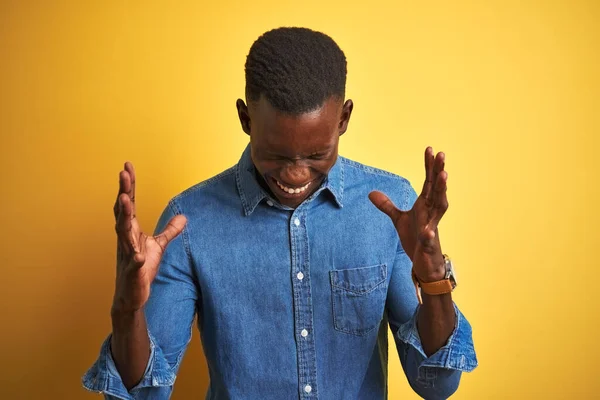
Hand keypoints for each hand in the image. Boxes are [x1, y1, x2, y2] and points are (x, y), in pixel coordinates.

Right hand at [112, 162, 186, 312]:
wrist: (131, 295)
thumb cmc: (141, 269)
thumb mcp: (158, 246)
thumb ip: (170, 230)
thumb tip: (184, 217)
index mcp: (131, 230)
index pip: (129, 203)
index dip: (128, 185)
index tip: (127, 167)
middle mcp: (126, 239)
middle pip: (123, 212)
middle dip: (123, 192)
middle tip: (123, 174)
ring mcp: (127, 254)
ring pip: (123, 232)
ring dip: (123, 216)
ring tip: (124, 199)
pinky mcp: (132, 272)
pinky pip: (133, 263)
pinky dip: (134, 258)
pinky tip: (137, 255)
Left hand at [369, 147, 447, 281]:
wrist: (424, 262)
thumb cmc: (415, 238)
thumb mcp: (399, 219)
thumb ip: (387, 205)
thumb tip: (371, 193)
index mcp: (425, 204)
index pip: (428, 181)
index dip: (429, 166)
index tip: (429, 149)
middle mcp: (431, 212)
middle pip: (437, 188)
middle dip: (439, 171)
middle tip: (442, 154)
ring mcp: (433, 226)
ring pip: (440, 207)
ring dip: (442, 191)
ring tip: (444, 177)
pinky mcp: (429, 243)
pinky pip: (429, 237)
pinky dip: (429, 233)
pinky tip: (428, 230)